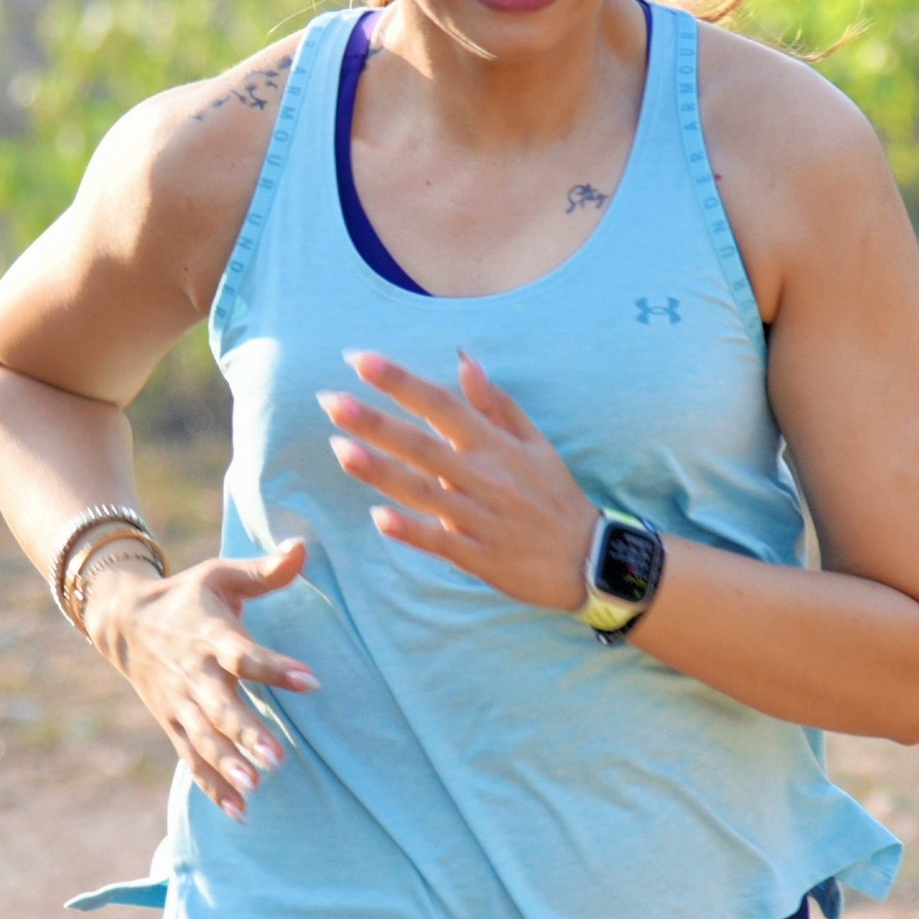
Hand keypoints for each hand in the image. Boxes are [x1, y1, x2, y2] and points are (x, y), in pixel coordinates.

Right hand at [84, 537, 320, 819]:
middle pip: (218, 707)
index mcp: (208, 634)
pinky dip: (213, 786)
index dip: (275, 667)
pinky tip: (241, 812)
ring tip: (256, 787)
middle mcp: (192, 674)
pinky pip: (192, 760)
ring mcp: (179, 704)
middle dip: (245, 732)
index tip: (312, 681)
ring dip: (228, 764)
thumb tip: (304, 548)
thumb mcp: (221, 574)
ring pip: (203, 739)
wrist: (122, 621)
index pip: (243, 653)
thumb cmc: (188, 596)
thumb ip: (264, 571)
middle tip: (277, 757)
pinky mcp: (174, 725)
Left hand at [322, 351, 597, 612]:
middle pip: (422, 444)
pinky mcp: (479, 556)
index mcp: (496, 446)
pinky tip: (378, 518)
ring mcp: (480, 518)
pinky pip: (440, 542)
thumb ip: (496, 403)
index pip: (441, 404)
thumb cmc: (556, 495)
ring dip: (380, 471)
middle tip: (330, 401)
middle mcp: (484, 477)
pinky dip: (411, 530)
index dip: (400, 381)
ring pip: (423, 491)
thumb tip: (463, 360)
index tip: (360, 361)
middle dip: (374, 422)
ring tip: (339, 448)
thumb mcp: (535, 443)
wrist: (589, 558)